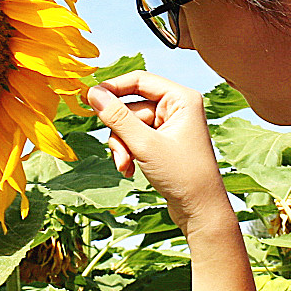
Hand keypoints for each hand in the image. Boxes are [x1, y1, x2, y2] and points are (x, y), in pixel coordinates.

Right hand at [86, 73, 235, 236]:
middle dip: (120, 132)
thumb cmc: (183, 176)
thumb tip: (93, 93)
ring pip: (130, 125)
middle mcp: (177, 108)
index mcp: (181, 99)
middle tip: (119, 154)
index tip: (89, 98)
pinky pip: (135, 139)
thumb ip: (117, 117)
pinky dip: (129, 153)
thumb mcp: (145, 145)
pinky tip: (130, 170)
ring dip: (122, 146)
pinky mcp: (163, 143)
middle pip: (131, 107)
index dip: (113, 88)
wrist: (200, 210)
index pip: (140, 80)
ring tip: (126, 166)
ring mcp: (170, 126)